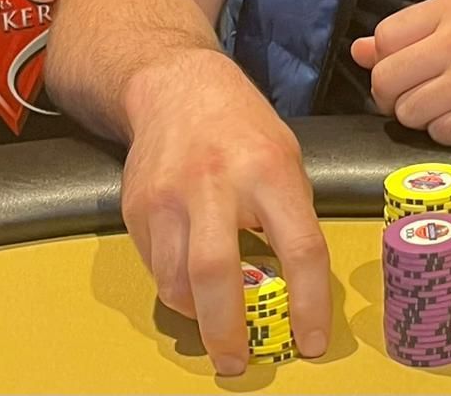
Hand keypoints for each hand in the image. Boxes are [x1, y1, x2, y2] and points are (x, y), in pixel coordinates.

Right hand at [119, 47, 330, 376]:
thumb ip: (290, 215)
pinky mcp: (138, 208)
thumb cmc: (242, 126)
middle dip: (229, 332)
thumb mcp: (286, 156)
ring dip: (199, 315)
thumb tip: (295, 287)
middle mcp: (217, 181)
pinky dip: (176, 287)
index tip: (312, 341)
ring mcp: (170, 195)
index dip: (310, 304)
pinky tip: (191, 280)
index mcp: (270, 169)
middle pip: (218, 273)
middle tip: (240, 363)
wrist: (177, 88)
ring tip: (216, 323)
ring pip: (177, 282)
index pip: (300, 247)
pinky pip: (156, 268)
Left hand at [350, 0, 450, 144]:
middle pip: (386, 79)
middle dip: (393, 97)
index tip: (406, 71)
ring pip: (407, 112)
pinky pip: (436, 135)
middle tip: (418, 98)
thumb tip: (358, 51)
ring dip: (420, 118)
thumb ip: (414, 33)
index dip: (386, 62)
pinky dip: (446, 134)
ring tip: (449, 108)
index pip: (384, 38)